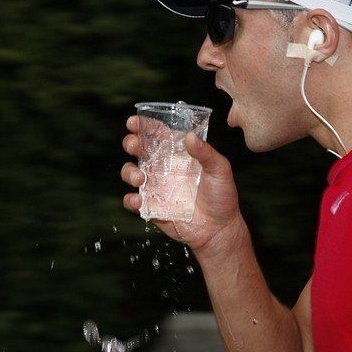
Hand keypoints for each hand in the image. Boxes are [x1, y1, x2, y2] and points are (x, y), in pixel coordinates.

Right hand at [121, 115, 244, 253]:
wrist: (219, 229)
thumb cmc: (222, 196)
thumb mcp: (220, 169)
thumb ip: (206, 153)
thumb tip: (189, 136)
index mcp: (178, 154)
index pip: (158, 134)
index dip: (143, 126)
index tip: (133, 122)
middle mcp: (164, 168)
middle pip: (139, 149)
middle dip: (131, 143)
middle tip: (134, 145)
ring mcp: (156, 187)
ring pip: (131, 172)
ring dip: (129, 172)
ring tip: (140, 178)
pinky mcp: (152, 206)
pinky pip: (133, 201)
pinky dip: (131, 200)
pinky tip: (140, 200)